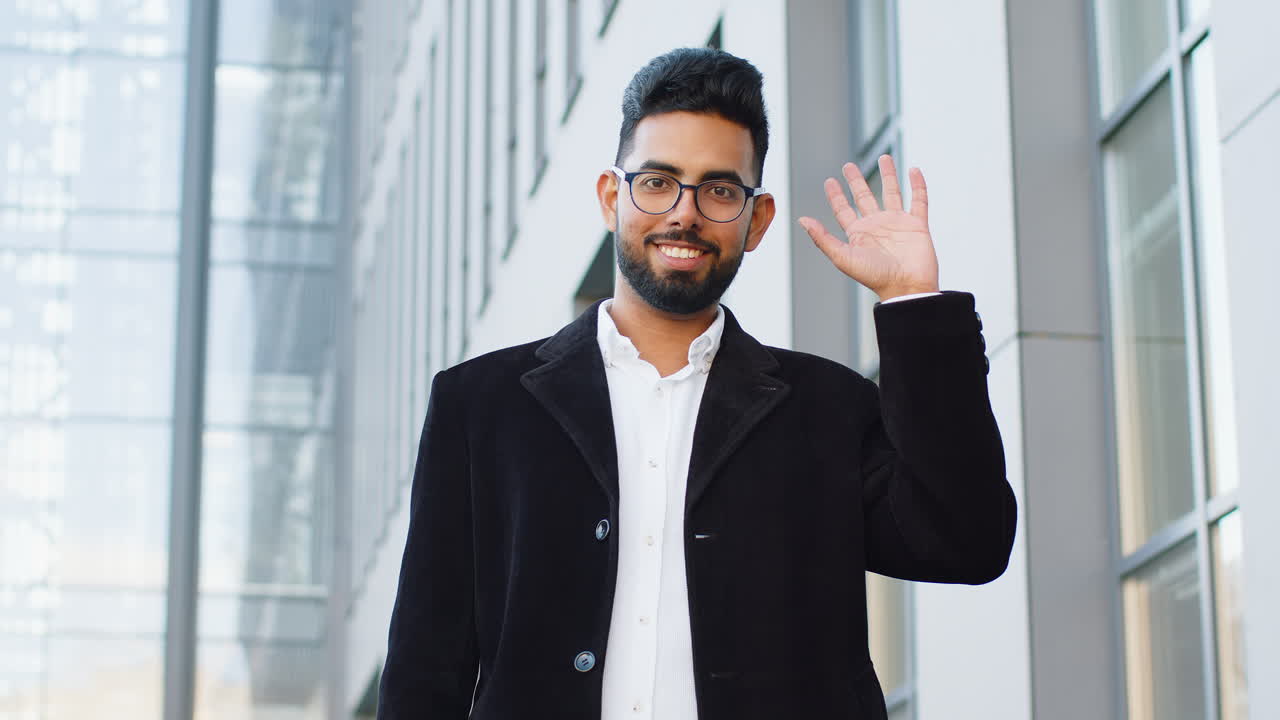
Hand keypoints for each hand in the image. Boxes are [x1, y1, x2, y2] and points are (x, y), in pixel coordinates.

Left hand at [797, 155, 939, 301]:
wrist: (906, 287)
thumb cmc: (874, 277)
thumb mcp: (843, 257)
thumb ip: (822, 238)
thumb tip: (802, 220)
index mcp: (858, 234)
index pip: (844, 210)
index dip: (836, 196)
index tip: (830, 181)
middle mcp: (876, 226)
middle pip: (864, 197)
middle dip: (856, 181)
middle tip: (848, 165)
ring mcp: (897, 224)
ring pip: (892, 193)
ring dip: (889, 175)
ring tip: (885, 157)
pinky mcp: (917, 225)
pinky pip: (919, 200)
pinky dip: (918, 185)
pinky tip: (914, 170)